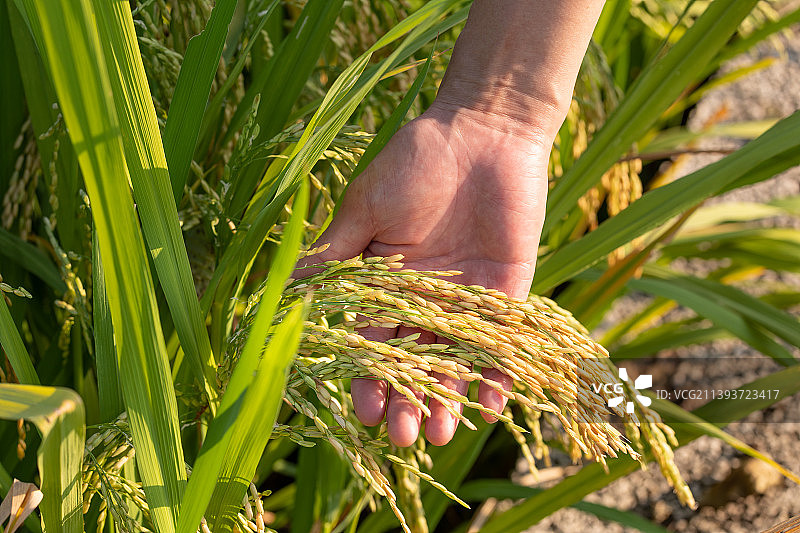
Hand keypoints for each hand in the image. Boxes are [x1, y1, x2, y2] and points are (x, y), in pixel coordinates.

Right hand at [311, 102, 550, 445]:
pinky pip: (504, 343)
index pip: (373, 341)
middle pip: (414, 361)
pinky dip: (499, 374)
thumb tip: (284, 292)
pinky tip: (490, 405)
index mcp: (386, 282)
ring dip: (449, 399)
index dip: (368, 376)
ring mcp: (468, 299)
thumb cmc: (415, 162)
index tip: (364, 410)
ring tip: (440, 435)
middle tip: (403, 436)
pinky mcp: (509, 293)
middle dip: (408, 399)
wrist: (483, 130)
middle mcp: (426, 299)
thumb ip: (334, 254)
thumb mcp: (366, 209)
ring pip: (456, 361)